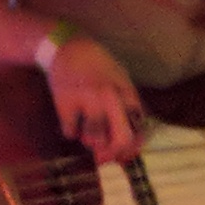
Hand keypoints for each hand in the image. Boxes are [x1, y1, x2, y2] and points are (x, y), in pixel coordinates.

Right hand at [45, 30, 147, 163]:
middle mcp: (110, 96)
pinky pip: (70, 132)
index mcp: (126, 92)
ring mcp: (87, 99)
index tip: (123, 154)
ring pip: (93, 140)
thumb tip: (131, 144)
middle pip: (121, 138)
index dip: (132, 147)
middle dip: (113, 152)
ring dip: (89, 141)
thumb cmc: (98, 67)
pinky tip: (71, 120)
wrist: (68, 48)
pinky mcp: (65, 103)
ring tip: (86, 130)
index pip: (139, 128)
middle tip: (104, 156)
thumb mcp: (120, 81)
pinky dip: (70, 131)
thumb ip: (126, 109)